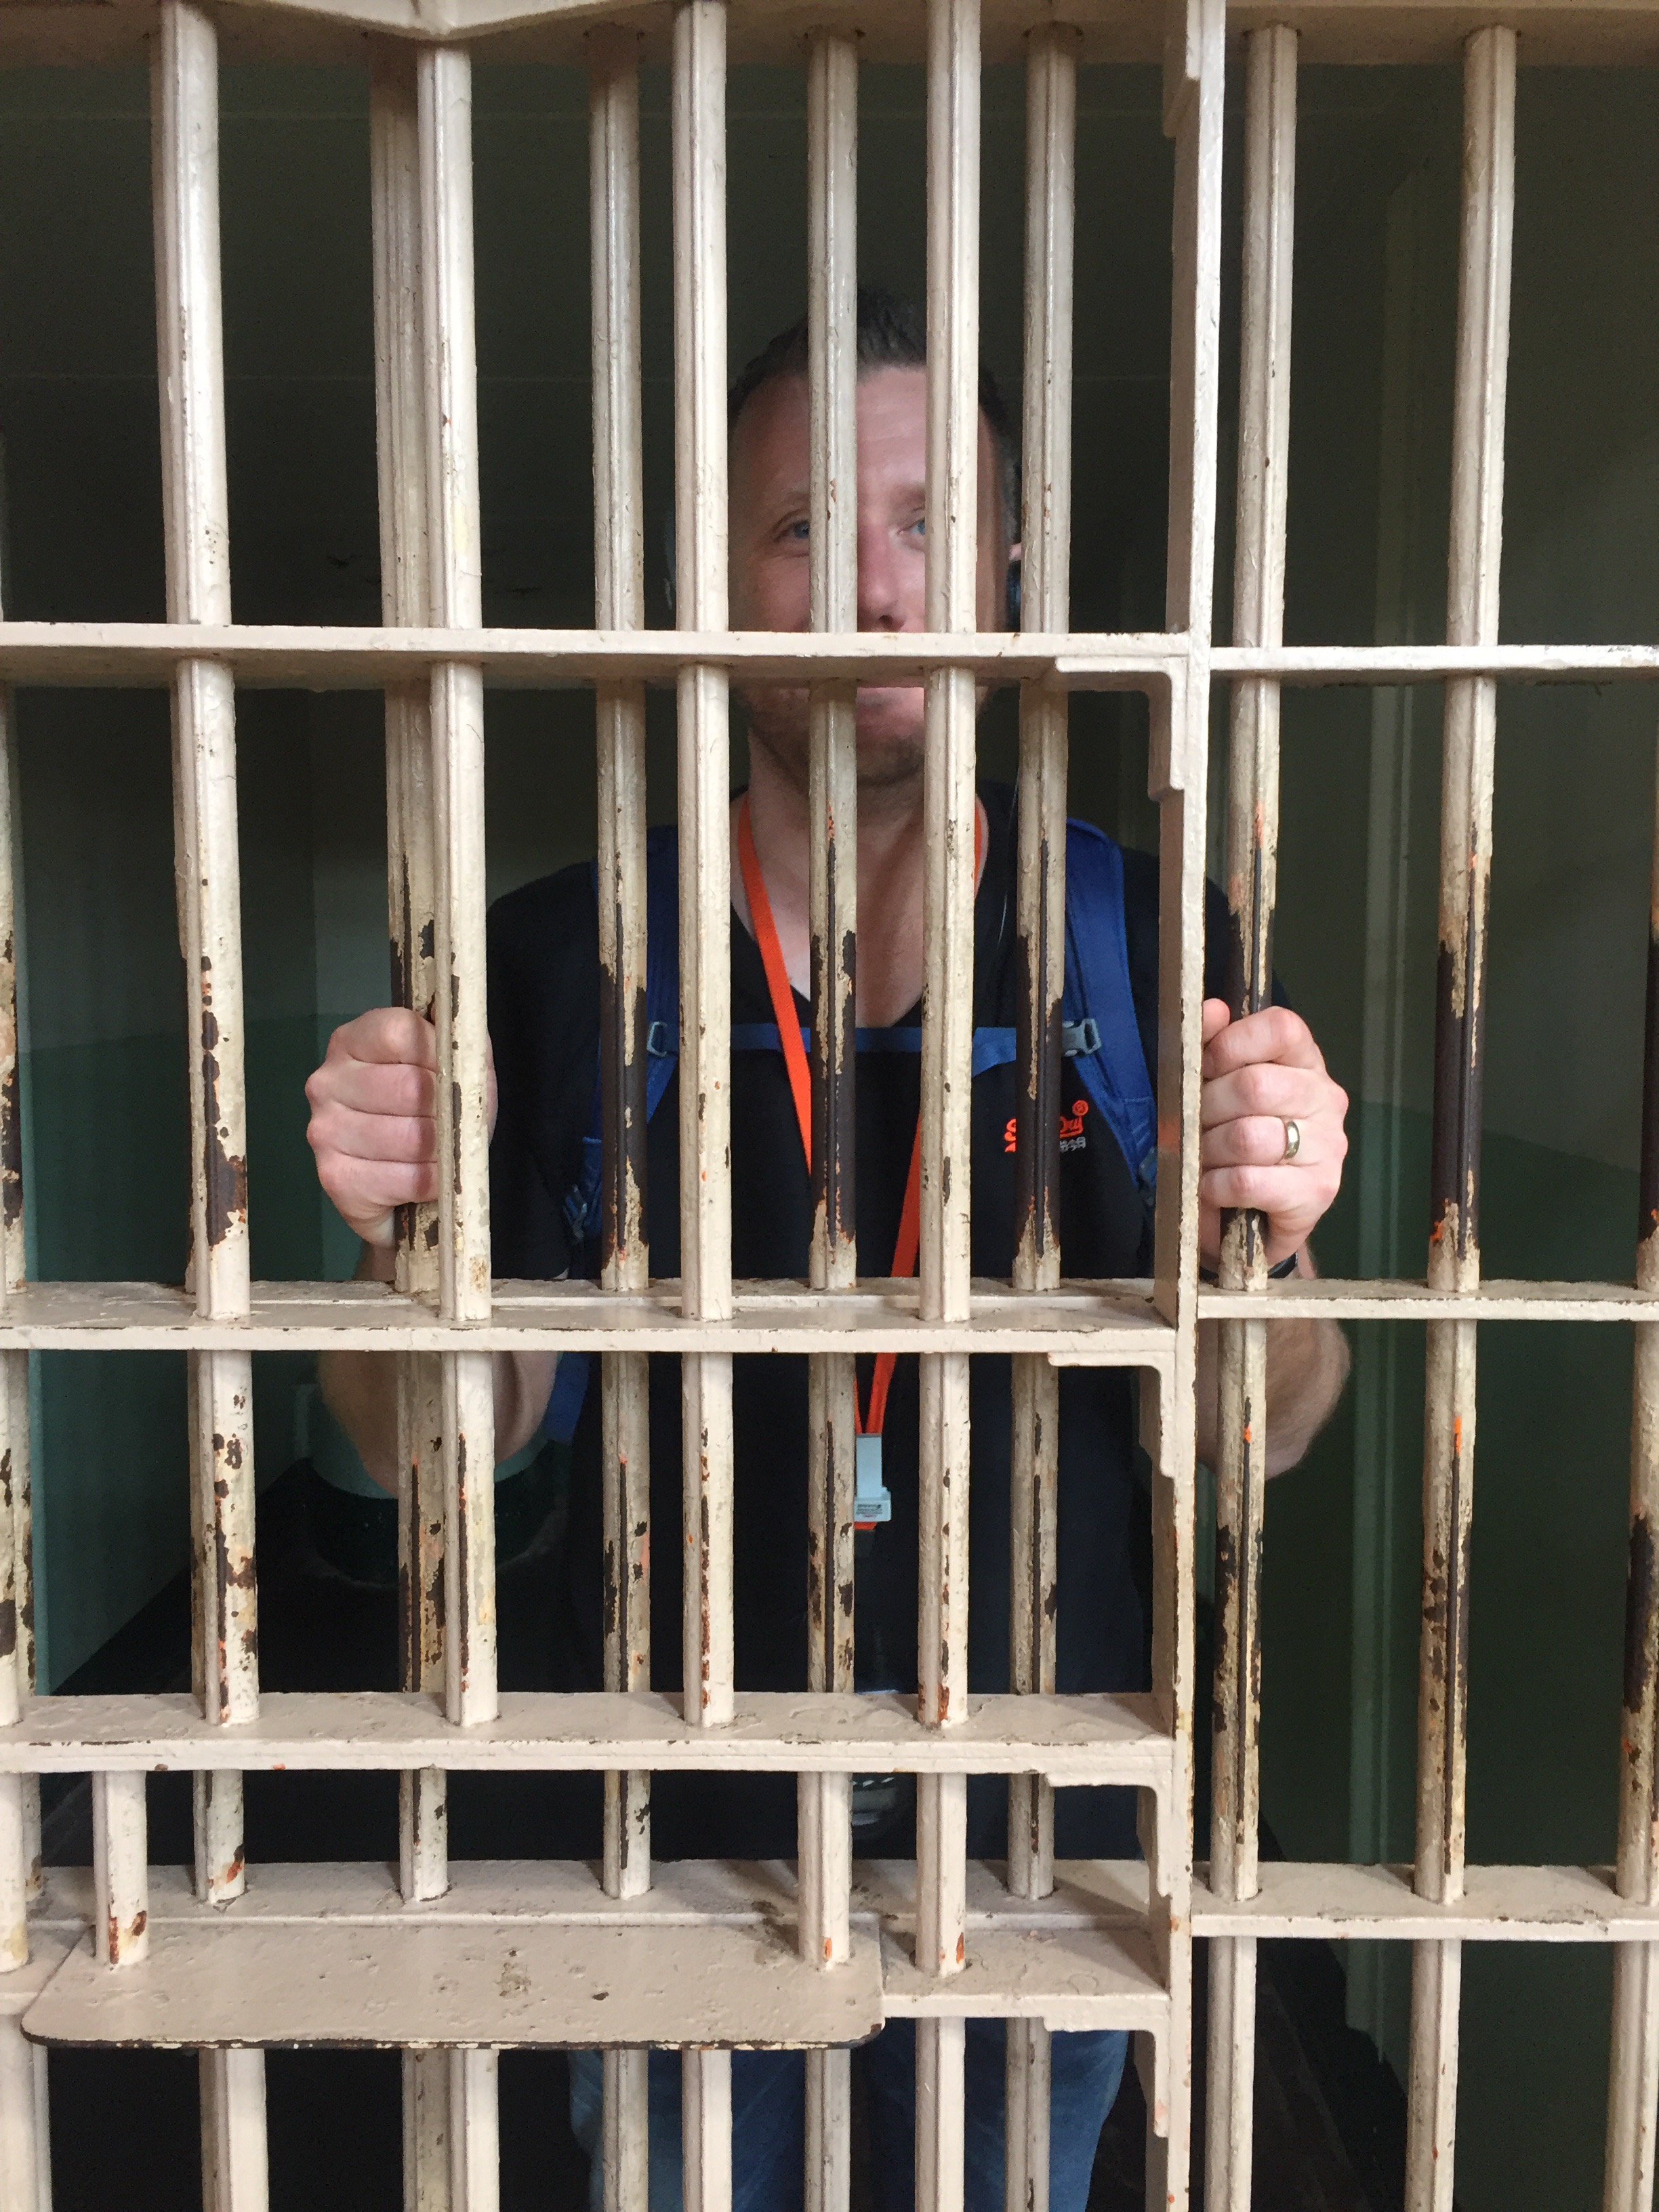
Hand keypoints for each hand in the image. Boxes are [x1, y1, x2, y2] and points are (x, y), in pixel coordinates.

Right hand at [304, 1008, 496, 1248]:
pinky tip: (425, 1177)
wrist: (405, 1186)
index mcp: (353, 1041)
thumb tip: (463, 1029)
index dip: (440, 1056)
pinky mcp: (334, 1177)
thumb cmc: (432, 1115)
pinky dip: (430, 1182)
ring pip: (411, 1137)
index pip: (401, 1033)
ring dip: (441, 1151)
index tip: (452, 1074)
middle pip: (410, 1087)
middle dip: (445, 1110)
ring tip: (441, 1153)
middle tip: (451, 1123)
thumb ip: (457, 1044)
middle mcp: (328, 1080)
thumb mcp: (453, 1068)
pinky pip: (405, 1179)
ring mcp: (324, 1129)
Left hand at [1198, 1000, 1347, 1268]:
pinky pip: (1249, 1180)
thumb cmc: (1233, 1146)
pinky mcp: (1317, 1192)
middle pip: (1255, 1085)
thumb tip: (1211, 1009)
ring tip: (1203, 1159)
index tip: (1205, 1068)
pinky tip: (1213, 1187)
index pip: (1282, 1028)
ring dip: (1209, 1150)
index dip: (1232, 1044)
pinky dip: (1216, 1185)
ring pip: (1249, 1136)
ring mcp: (1328, 1147)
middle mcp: (1326, 1099)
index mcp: (1305, 1063)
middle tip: (1195, 1126)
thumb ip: (1213, 1046)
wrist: (1253, 1221)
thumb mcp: (1217, 1090)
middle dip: (1208, 1108)